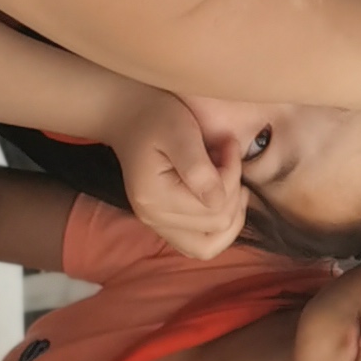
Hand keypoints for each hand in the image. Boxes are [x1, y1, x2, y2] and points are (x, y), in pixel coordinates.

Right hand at [107, 92, 245, 260]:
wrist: (128, 116)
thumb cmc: (154, 116)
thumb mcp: (180, 132)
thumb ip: (199, 168)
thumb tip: (218, 201)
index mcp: (156, 198)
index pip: (216, 206)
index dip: (232, 176)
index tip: (228, 145)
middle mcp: (153, 218)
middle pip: (217, 225)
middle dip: (233, 190)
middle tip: (228, 158)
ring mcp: (157, 225)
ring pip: (210, 245)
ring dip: (231, 215)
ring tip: (232, 184)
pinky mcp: (164, 225)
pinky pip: (199, 244)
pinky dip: (217, 227)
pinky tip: (223, 200)